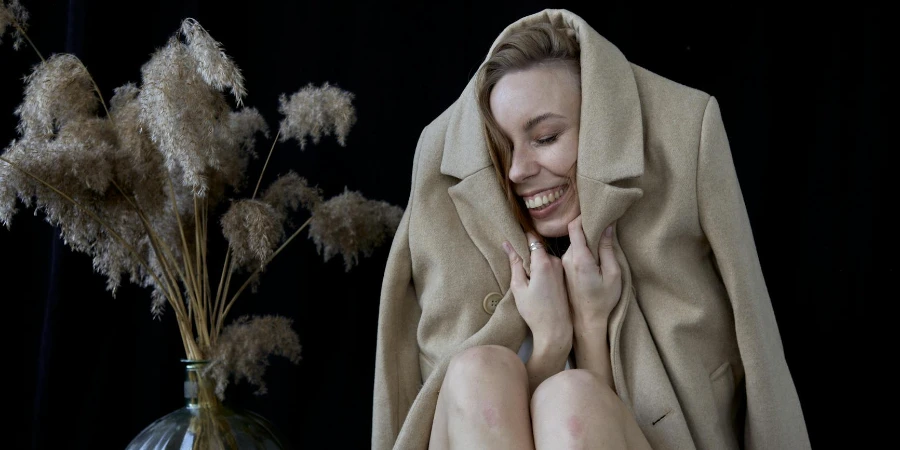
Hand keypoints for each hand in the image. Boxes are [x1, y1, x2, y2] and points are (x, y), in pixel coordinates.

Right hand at [503, 232, 571, 353]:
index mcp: (544, 262)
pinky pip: (551, 266)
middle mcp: (556, 261)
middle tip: (518, 269)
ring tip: (528, 281)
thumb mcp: (518, 287)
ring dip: (535, 264)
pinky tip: (538, 286)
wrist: (555, 330)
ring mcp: (562, 269)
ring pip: (544, 258)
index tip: (514, 238)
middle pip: (538, 250)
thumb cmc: (534, 311)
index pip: (532, 239)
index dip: (522, 237)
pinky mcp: (565, 277)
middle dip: (528, 255)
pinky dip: (542, 270)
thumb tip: (507, 244)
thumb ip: (514, 263)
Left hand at [561, 216, 621, 329]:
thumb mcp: (613, 274)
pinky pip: (571, 252)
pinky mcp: (563, 270)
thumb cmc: (603, 300)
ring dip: (585, 239)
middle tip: (603, 226)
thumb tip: (607, 226)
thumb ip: (607, 249)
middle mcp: (566, 259)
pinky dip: (581, 249)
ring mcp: (563, 264)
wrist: (586, 321)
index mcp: (579, 258)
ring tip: (600, 243)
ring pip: (573, 242)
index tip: (596, 214)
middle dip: (587, 228)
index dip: (584, 217)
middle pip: (574, 233)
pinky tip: (593, 256)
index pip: (574, 227)